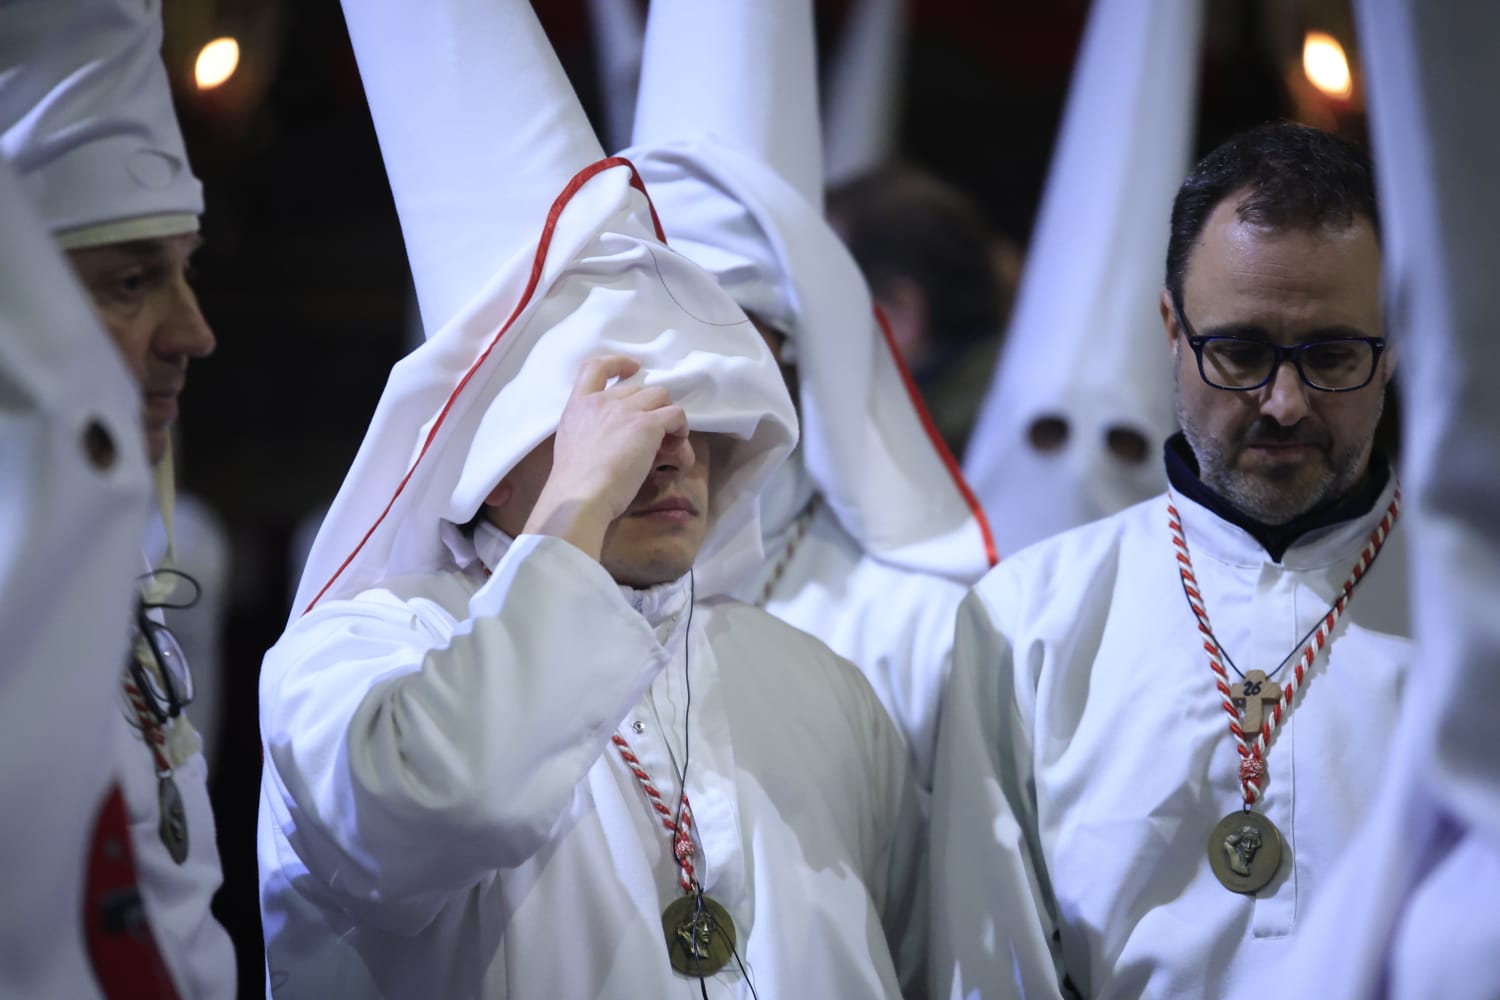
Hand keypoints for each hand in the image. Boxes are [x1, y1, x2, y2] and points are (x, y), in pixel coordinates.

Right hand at [523, 355, 688, 559]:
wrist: (580, 495)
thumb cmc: (573, 482)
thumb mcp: (572, 444)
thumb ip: (589, 431)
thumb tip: (611, 440)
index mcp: (578, 405)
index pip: (594, 367)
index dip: (618, 363)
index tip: (633, 368)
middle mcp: (602, 401)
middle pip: (639, 387)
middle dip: (651, 407)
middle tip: (656, 433)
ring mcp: (625, 410)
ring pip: (660, 396)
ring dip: (667, 415)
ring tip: (670, 441)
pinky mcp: (647, 425)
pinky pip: (675, 414)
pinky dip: (680, 427)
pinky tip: (676, 446)